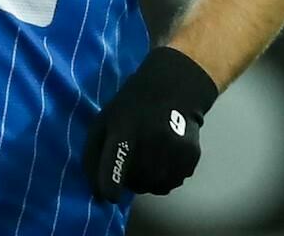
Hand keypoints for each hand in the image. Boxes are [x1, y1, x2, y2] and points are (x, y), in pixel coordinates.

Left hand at [82, 46, 217, 201]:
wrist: (172, 89)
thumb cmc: (131, 108)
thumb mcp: (103, 123)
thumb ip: (92, 157)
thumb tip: (97, 194)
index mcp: (123, 130)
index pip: (114, 168)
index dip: (110, 188)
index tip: (110, 195)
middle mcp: (150, 141)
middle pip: (136, 184)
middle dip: (130, 180)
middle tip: (132, 161)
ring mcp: (173, 149)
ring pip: (155, 187)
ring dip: (147, 181)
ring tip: (147, 159)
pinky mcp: (190, 155)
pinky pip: (173, 183)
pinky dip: (165, 178)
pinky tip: (163, 158)